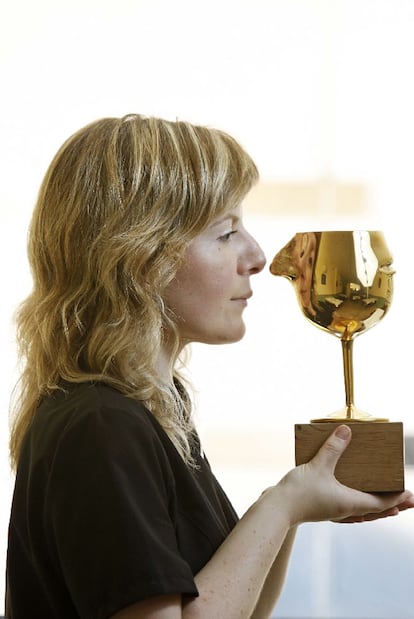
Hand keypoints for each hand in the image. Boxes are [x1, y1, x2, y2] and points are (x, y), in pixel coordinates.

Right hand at [276, 424, 413, 525]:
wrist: (276, 509)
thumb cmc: (299, 491)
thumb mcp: (318, 465)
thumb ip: (333, 447)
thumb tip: (347, 430)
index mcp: (349, 503)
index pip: (380, 503)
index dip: (396, 498)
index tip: (409, 493)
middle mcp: (344, 511)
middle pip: (375, 512)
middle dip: (393, 506)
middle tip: (409, 503)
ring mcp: (333, 513)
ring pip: (362, 514)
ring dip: (378, 510)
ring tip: (389, 508)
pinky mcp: (322, 510)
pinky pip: (348, 513)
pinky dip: (359, 510)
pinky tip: (354, 506)